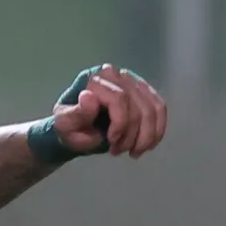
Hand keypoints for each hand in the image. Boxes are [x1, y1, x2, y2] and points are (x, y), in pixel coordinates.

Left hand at [43, 64, 167, 159]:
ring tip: (133, 151)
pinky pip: (160, 109)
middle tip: (119, 151)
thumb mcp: (65, 126)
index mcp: (94, 78)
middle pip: (139, 106)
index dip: (121, 124)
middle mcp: (115, 74)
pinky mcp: (143, 91)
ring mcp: (131, 80)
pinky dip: (157, 131)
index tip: (112, 142)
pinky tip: (147, 145)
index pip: (120, 98)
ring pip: (153, 109)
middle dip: (133, 135)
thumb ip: (76, 114)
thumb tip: (89, 97)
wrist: (78, 130)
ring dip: (147, 136)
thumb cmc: (71, 128)